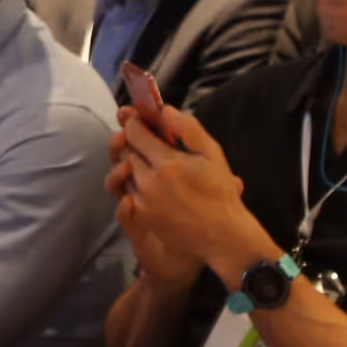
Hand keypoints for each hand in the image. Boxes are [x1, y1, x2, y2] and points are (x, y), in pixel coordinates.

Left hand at [113, 101, 268, 281]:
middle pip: (126, 152)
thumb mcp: (212, 154)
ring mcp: (143, 202)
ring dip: (132, 164)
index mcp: (167, 164)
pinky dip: (136, 184)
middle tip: (143, 139)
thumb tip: (164, 110)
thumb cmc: (220, 193)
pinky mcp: (141, 217)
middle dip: (132, 142)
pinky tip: (152, 184)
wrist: (221, 236)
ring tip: (150, 163)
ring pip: (125, 173)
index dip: (134, 122)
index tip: (136, 117)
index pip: (135, 134)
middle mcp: (149, 183)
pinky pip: (128, 192)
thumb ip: (187, 128)